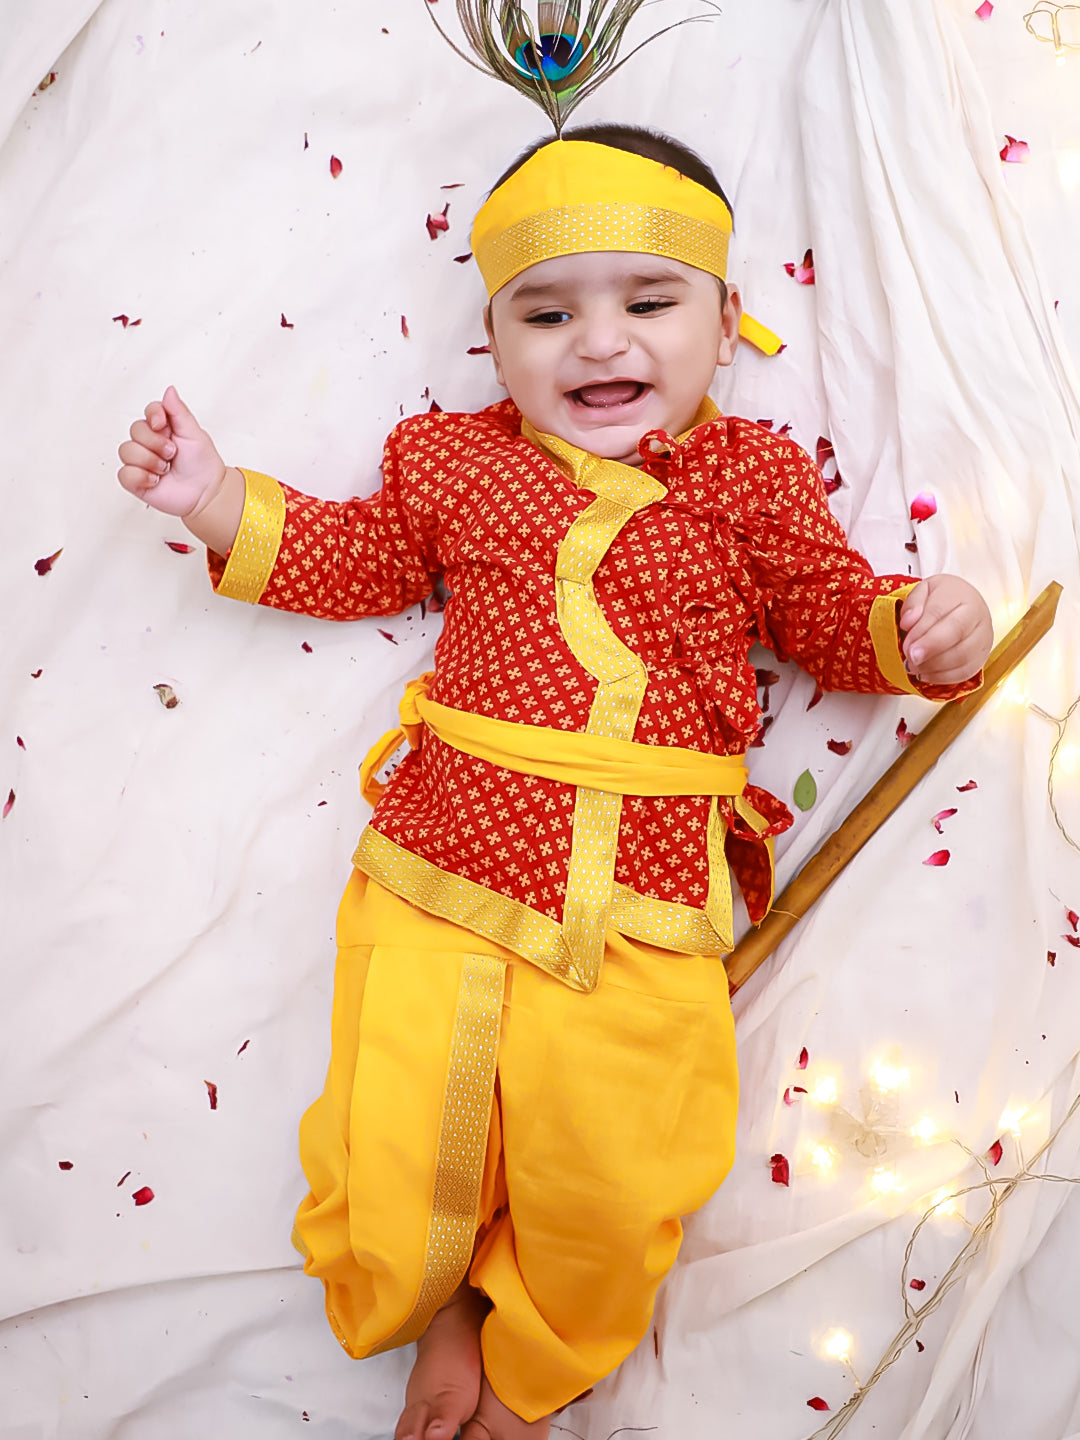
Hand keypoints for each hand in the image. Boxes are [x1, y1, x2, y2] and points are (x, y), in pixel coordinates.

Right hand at [118, 386, 226, 517]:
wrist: (206, 493)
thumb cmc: (202, 463)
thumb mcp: (194, 433)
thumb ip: (179, 411)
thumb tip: (169, 390)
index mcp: (163, 428)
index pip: (149, 411)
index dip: (154, 416)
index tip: (164, 426)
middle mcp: (149, 442)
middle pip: (135, 430)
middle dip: (156, 443)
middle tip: (172, 454)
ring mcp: (140, 461)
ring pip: (127, 451)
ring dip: (150, 461)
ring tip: (166, 469)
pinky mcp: (135, 480)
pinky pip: (124, 473)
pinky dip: (142, 477)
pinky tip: (156, 481)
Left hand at [900, 574, 992, 684]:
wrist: (961, 607)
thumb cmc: (940, 600)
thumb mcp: (923, 591)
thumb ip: (913, 603)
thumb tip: (908, 621)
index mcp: (961, 595)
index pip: (940, 611)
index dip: (921, 630)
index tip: (907, 644)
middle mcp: (978, 616)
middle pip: (956, 632)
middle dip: (931, 648)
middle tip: (911, 658)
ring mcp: (983, 638)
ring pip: (963, 655)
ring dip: (934, 666)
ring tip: (913, 667)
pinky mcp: (982, 657)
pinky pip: (966, 672)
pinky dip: (942, 677)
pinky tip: (925, 675)